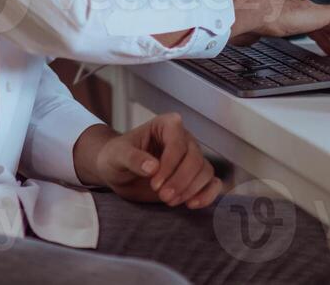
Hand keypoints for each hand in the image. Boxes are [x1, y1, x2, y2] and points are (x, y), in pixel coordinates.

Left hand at [80, 115, 222, 208]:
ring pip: (205, 171)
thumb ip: (133, 158)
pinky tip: (192, 204)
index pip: (177, 143)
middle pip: (195, 159)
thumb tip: (152, 167)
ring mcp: (192, 157)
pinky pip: (212, 183)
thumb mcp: (117, 155)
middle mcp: (183, 138)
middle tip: (163, 197)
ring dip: (190, 190)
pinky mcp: (195, 176)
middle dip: (180, 181)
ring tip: (169, 201)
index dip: (169, 165)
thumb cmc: (116, 157)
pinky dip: (207, 195)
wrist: (119, 172)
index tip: (154, 184)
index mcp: (166, 125)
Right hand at [224, 0, 329, 52]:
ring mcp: (313, 9)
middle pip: (328, 24)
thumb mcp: (253, 31)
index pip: (311, 25)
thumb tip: (244, 40)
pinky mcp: (321, 12)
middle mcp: (303, 8)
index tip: (329, 46)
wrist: (254, 11)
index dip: (323, 36)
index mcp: (289, 12)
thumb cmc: (250, 20)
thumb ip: (253, 35)